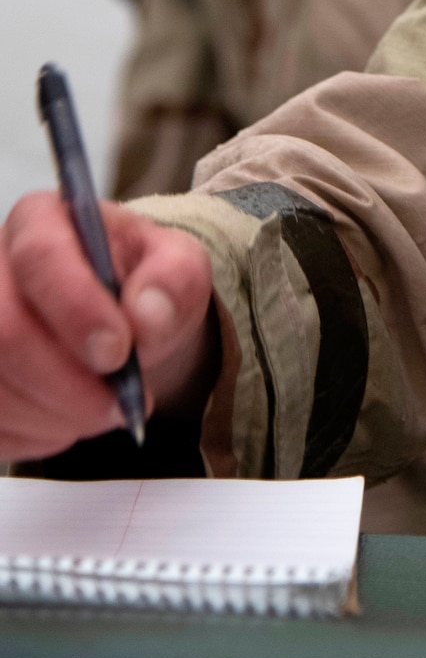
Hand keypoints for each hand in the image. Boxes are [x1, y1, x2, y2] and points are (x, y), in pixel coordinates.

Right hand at [0, 192, 216, 461]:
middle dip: (67, 383)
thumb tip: (148, 315)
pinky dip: (36, 436)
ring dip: (56, 416)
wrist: (122, 323)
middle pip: (3, 331)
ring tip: (101, 408)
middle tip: (118, 404)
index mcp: (41, 221)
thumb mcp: (177, 267)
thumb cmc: (142, 284)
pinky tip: (68, 418)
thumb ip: (174, 279)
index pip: (40, 256)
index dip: (76, 310)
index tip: (118, 352)